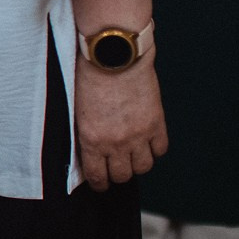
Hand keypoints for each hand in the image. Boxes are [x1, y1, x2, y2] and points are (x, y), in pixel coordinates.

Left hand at [75, 55, 166, 190]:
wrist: (114, 55)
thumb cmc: (89, 76)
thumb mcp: (77, 110)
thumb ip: (86, 133)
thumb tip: (91, 150)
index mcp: (91, 139)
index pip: (98, 176)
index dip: (100, 183)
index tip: (101, 183)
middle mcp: (116, 142)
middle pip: (122, 175)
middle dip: (117, 174)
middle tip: (115, 168)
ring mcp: (139, 135)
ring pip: (143, 167)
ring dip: (137, 164)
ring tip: (131, 156)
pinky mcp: (156, 124)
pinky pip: (160, 150)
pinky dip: (154, 150)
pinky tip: (147, 143)